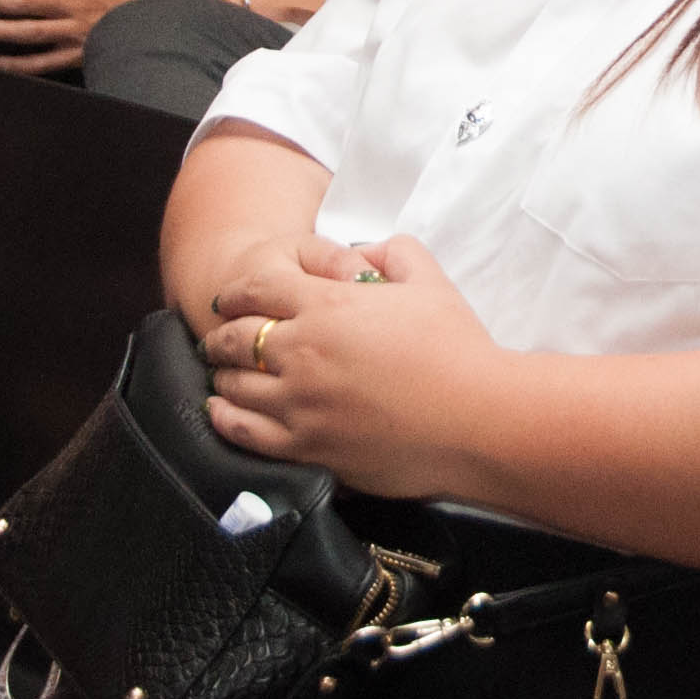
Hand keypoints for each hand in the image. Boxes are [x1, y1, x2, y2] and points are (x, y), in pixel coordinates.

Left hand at [195, 234, 508, 495]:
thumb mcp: (429, 279)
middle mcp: (303, 352)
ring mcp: (301, 404)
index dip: (237, 292)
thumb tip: (365, 251)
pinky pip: (245, 432)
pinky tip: (223, 411)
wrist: (478, 419)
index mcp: (327, 306)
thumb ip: (393, 252)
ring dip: (223, 375)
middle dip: (222, 335)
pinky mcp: (308, 447)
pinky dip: (225, 417)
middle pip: (235, 338)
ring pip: (233, 385)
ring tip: (225, 373)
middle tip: (221, 338)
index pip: (256, 289)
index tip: (232, 299)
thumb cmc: (459, 348)